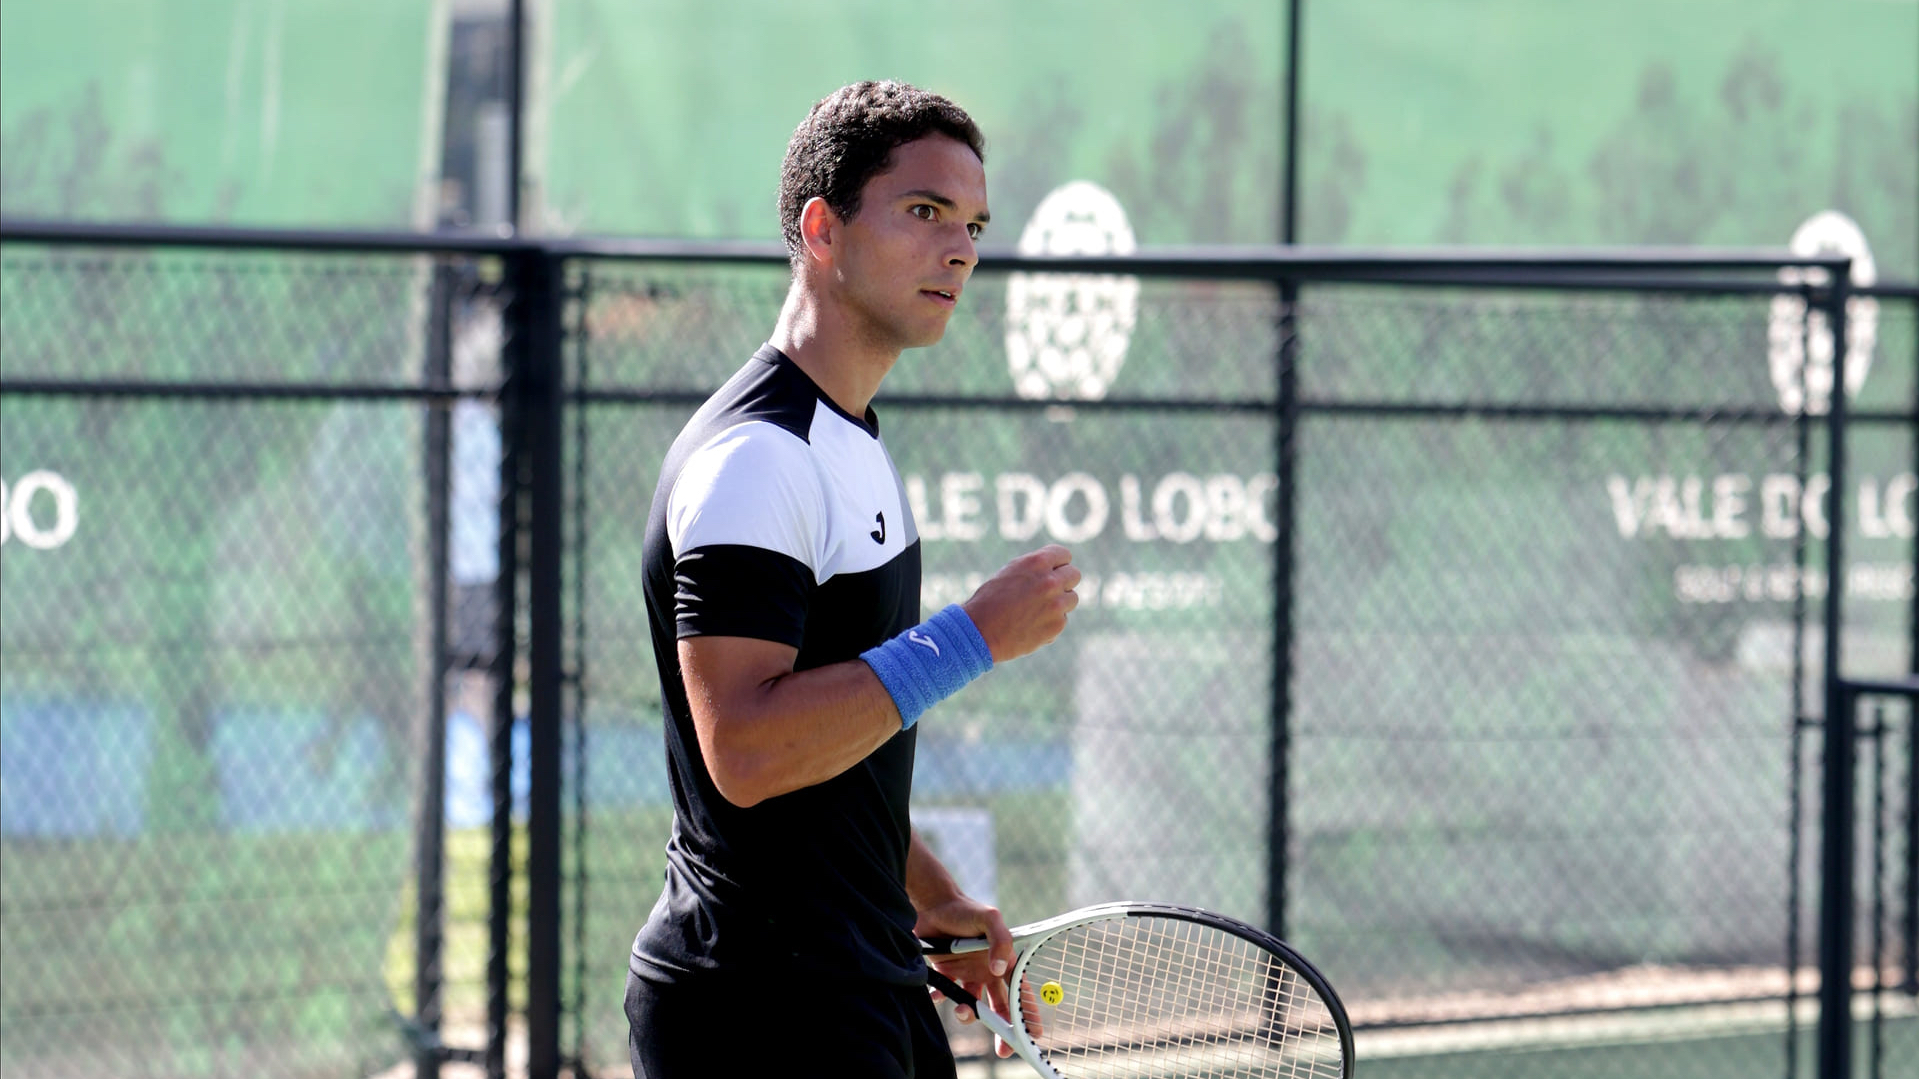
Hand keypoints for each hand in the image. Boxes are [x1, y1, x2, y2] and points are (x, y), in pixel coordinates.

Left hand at [916, 895, 1042, 1057]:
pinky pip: (946, 996)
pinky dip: (943, 1000)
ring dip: (969, 1014)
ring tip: (961, 1010)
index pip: (1019, 991)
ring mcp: (966, 974)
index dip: (1027, 1013)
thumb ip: (1000, 941)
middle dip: (1003, 1029)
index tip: (1033, 1034)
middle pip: (999, 1007)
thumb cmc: (965, 909)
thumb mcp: (990, 919)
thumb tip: (998, 969)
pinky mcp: (946, 974)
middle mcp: (987, 972)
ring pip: (973, 1005)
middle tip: (1003, 1050)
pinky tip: (939, 995)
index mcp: (1003, 962)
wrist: (932, 904)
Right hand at [961, 545, 1079, 662]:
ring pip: (1072, 599)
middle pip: (1074, 575)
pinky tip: (1030, 626)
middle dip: (1063, 582)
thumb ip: (1035, 568)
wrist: (980, 631)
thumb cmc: (990, 600)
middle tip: (1049, 591)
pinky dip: (1050, 624)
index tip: (1052, 571)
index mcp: (1037, 562)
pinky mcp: (1057, 625)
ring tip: (1036, 610)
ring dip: (1059, 603)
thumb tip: (1056, 569)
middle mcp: (1050, 581)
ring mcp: (1056, 604)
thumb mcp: (1011, 572)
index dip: (1058, 563)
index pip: (1064, 555)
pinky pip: (1062, 620)